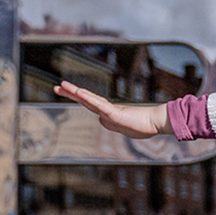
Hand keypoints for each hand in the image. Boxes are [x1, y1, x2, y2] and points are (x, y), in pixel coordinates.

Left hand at [52, 81, 170, 138]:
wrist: (157, 122)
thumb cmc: (144, 125)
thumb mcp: (123, 128)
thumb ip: (110, 124)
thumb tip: (100, 119)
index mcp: (108, 112)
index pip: (89, 103)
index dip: (77, 97)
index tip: (66, 91)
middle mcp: (107, 109)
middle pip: (85, 99)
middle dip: (70, 92)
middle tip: (57, 86)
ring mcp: (110, 111)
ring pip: (89, 100)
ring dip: (76, 93)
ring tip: (63, 86)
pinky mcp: (115, 114)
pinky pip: (98, 105)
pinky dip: (88, 98)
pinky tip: (79, 93)